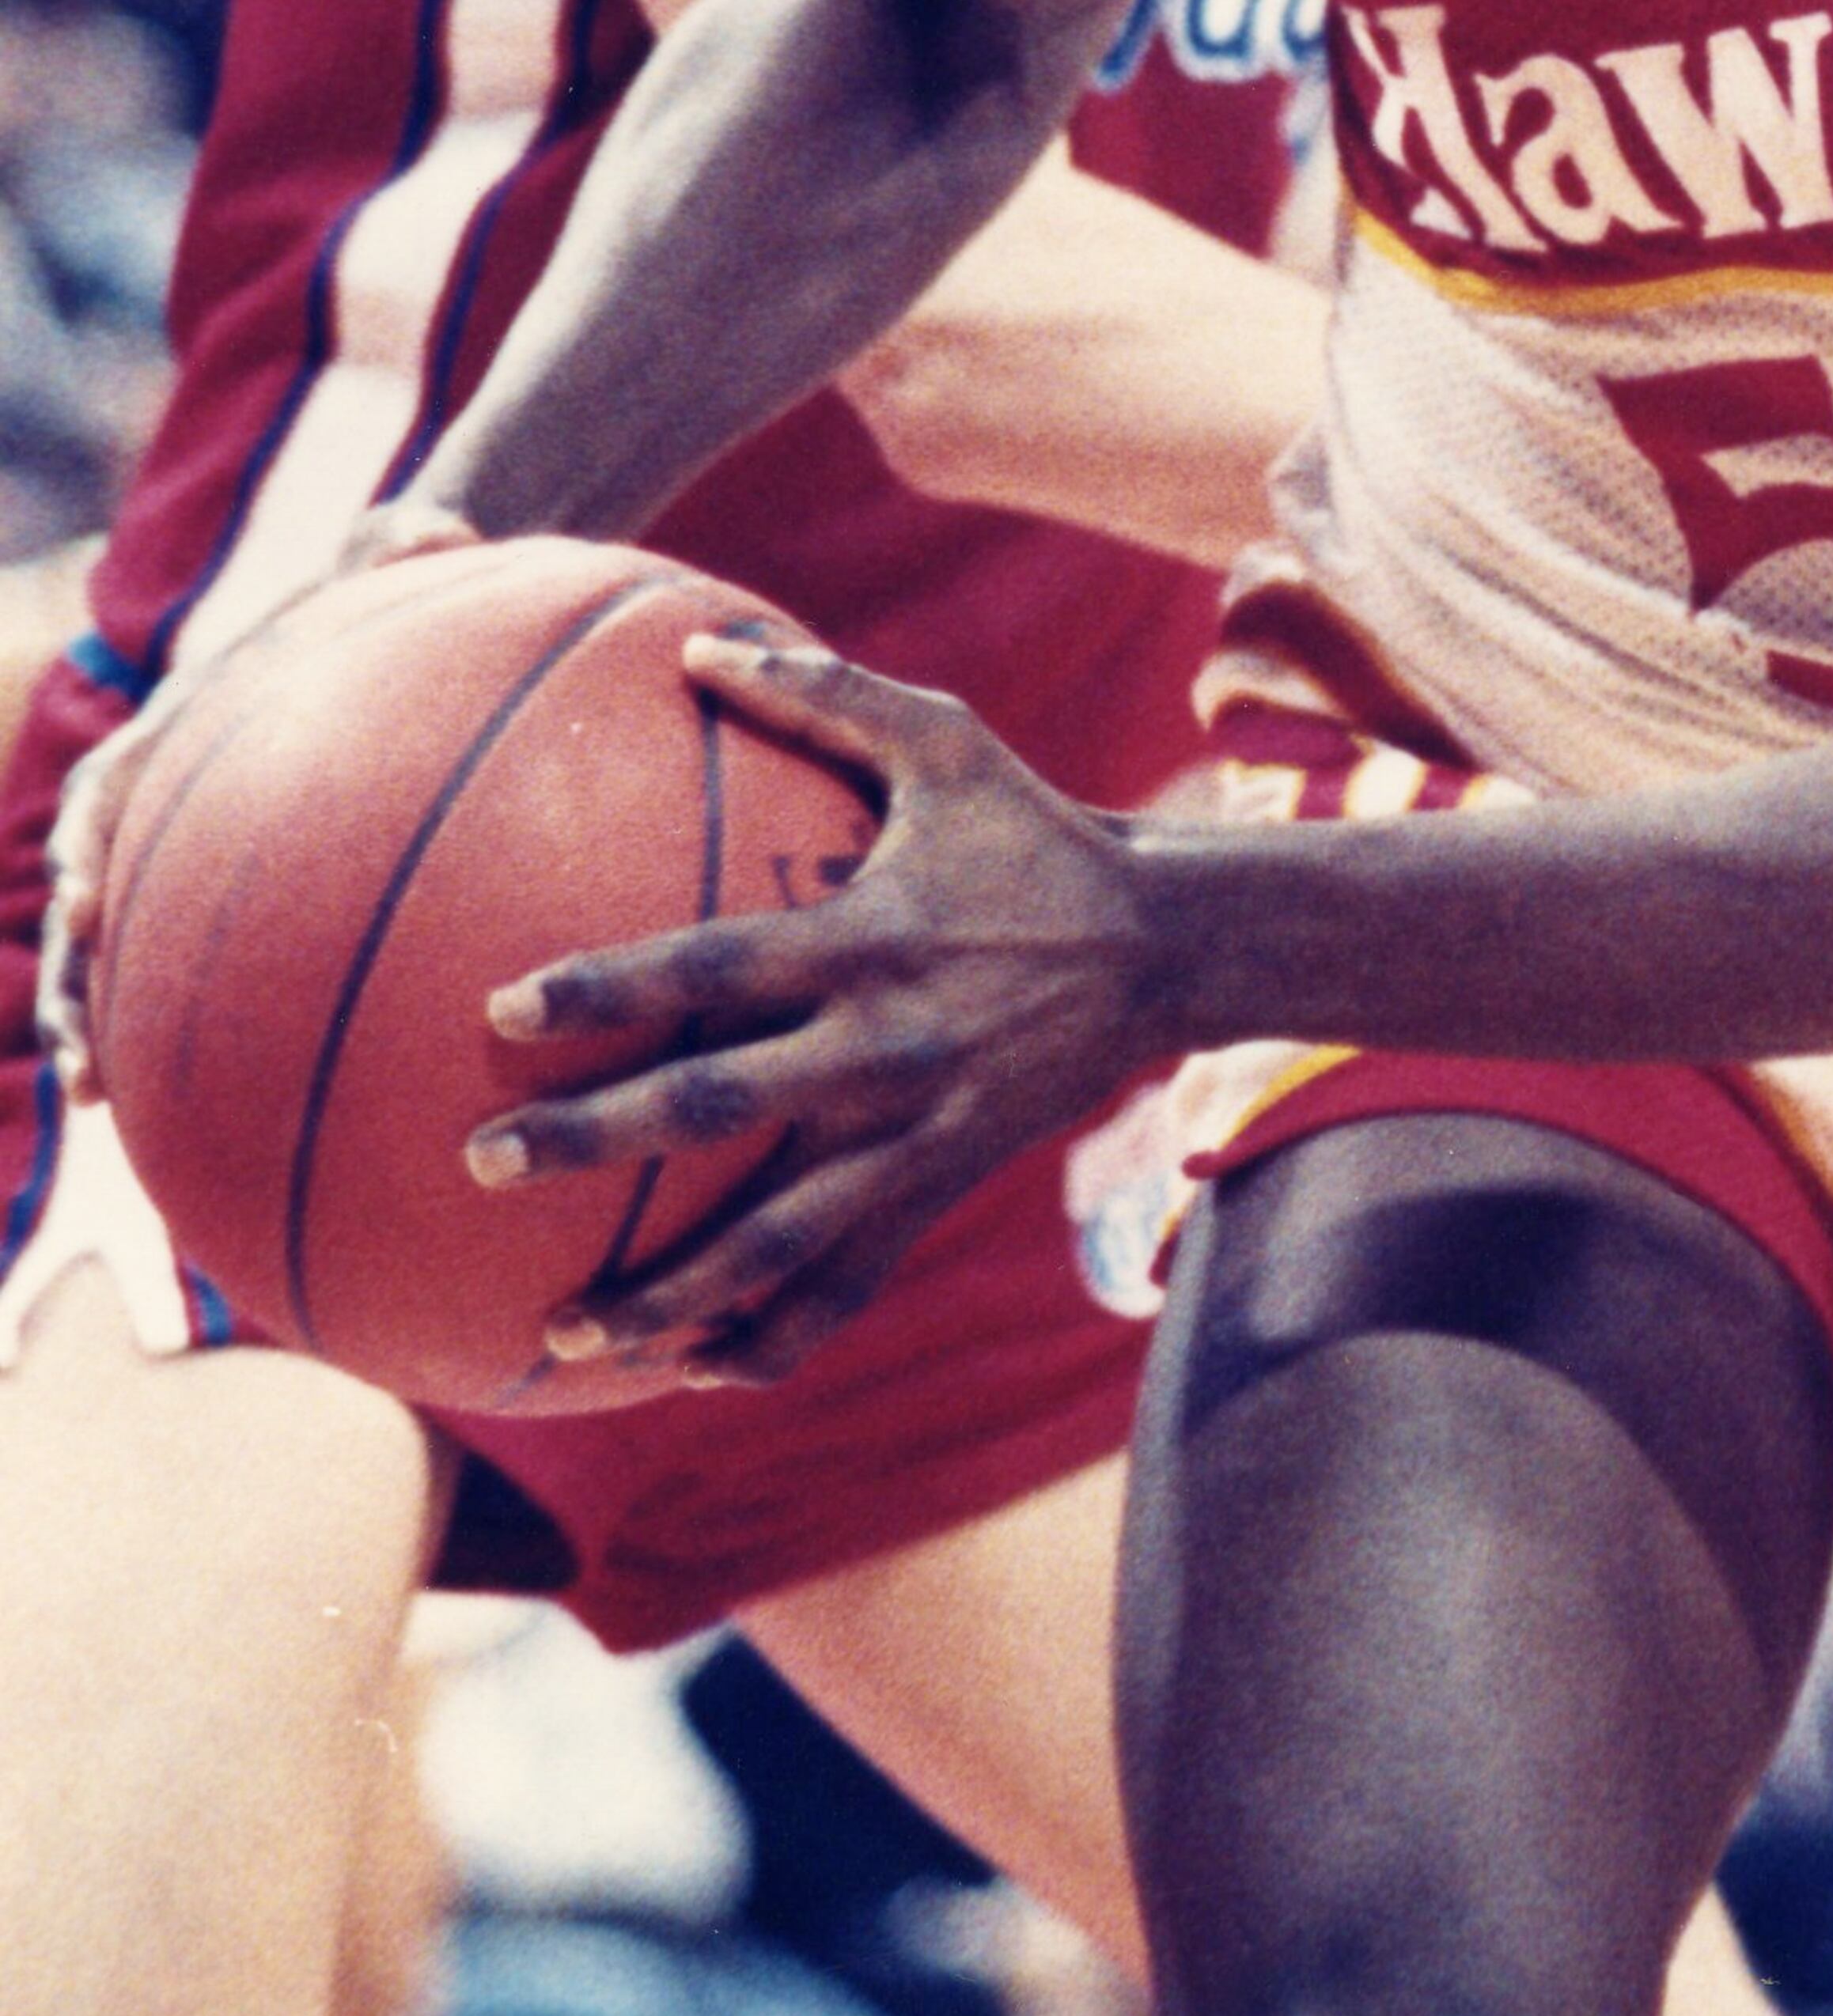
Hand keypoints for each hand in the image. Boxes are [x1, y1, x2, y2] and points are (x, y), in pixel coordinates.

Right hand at [39, 502, 480, 1094]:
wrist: (394, 615)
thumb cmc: (391, 584)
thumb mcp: (397, 552)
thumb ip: (406, 542)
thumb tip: (442, 522)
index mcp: (181, 724)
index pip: (112, 787)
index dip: (87, 842)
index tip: (79, 896)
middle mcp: (169, 795)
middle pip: (90, 891)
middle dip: (71, 973)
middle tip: (77, 1056)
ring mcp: (191, 850)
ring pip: (122, 946)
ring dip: (97, 1019)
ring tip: (98, 1095)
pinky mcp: (239, 891)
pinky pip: (194, 964)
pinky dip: (182, 1025)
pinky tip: (197, 1102)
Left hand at [463, 636, 1162, 1382]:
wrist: (1165, 948)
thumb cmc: (1035, 833)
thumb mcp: (948, 743)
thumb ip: (823, 694)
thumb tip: (695, 644)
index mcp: (868, 937)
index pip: (713, 966)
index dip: (609, 988)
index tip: (506, 1011)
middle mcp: (882, 1044)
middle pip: (720, 1107)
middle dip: (595, 1141)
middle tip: (483, 1163)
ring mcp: (915, 1131)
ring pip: (778, 1238)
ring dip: (671, 1294)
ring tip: (566, 1333)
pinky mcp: (941, 1185)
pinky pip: (849, 1284)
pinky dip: (774, 1338)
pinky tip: (696, 1370)